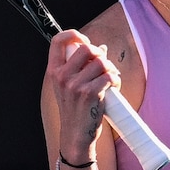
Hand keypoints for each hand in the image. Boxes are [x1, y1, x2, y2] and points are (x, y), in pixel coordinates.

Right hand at [45, 30, 121, 159]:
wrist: (75, 135)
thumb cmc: (75, 109)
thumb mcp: (68, 86)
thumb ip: (80, 67)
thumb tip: (101, 48)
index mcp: (54, 71)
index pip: (58, 41)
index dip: (74, 34)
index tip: (84, 41)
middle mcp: (62, 76)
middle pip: (86, 48)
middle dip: (100, 54)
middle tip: (103, 65)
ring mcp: (75, 85)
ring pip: (102, 62)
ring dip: (110, 69)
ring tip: (109, 80)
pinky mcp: (90, 93)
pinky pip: (109, 76)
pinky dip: (116, 80)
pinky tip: (113, 88)